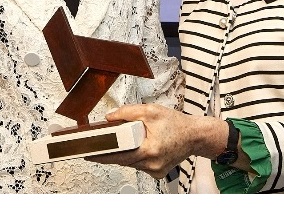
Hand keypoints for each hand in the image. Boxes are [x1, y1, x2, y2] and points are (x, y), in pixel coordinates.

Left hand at [86, 103, 222, 178]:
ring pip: (130, 163)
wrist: (195, 135)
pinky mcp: (156, 172)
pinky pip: (139, 164)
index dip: (101, 155)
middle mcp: (151, 165)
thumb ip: (128, 112)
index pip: (118, 156)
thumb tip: (110, 117)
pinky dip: (134, 156)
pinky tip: (135, 146)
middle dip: (110, 152)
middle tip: (97, 145)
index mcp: (149, 151)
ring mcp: (154, 171)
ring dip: (123, 153)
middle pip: (122, 160)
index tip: (88, 153)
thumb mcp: (151, 111)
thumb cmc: (177, 124)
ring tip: (118, 141)